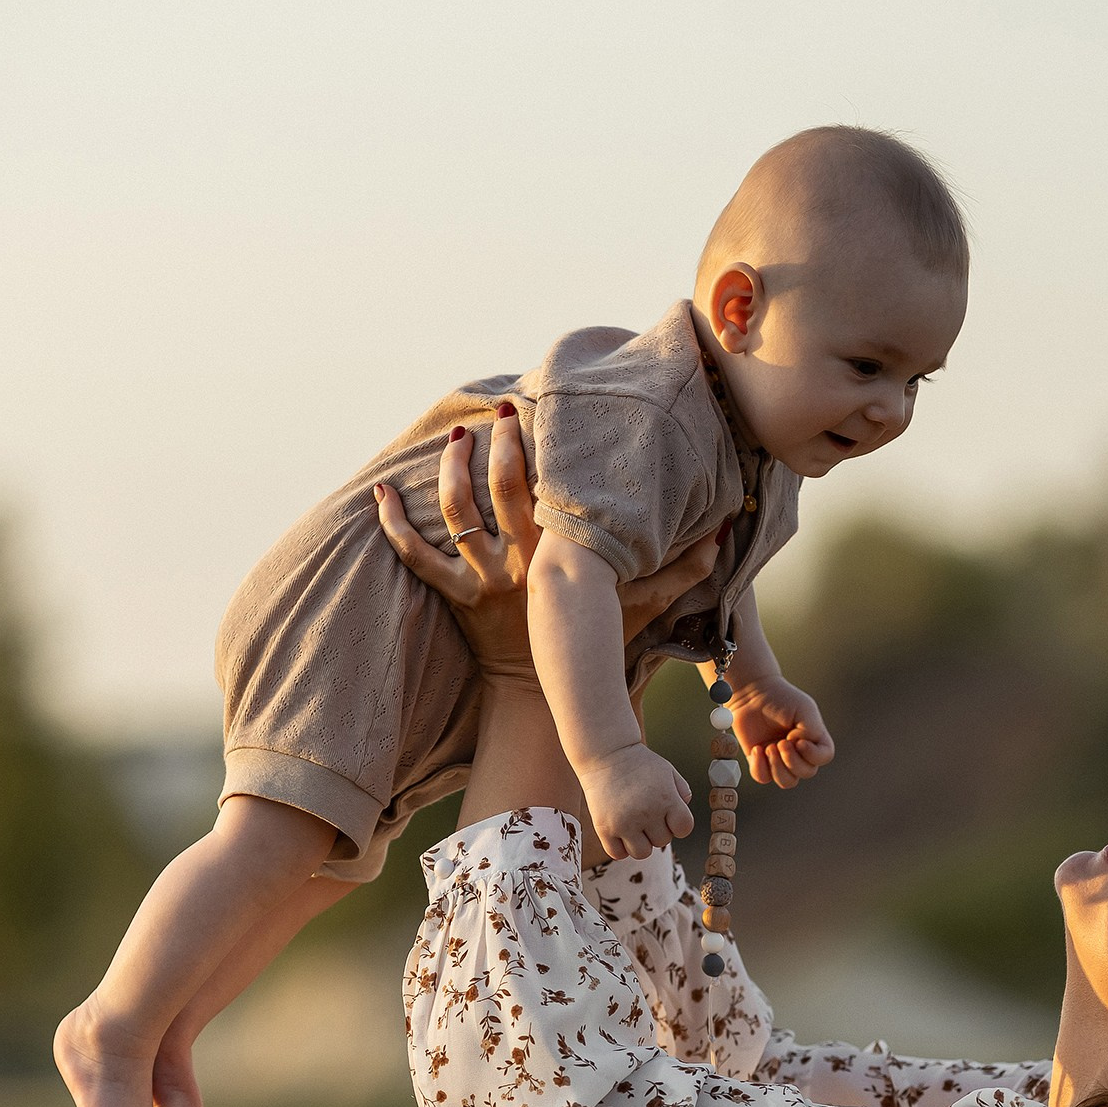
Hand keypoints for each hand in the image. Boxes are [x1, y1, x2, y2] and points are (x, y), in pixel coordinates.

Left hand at [375, 405, 721, 681]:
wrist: (545, 695)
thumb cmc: (599, 642)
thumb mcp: (645, 604)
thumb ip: (685, 565)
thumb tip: (725, 527)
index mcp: (561, 554)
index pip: (547, 488)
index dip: (538, 446)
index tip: (538, 411)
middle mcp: (520, 560)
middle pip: (499, 487)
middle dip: (497, 443)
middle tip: (499, 413)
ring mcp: (483, 578)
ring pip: (456, 512)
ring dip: (451, 468)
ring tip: (457, 437)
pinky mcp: (455, 597)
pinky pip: (415, 556)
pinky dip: (393, 524)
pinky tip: (382, 494)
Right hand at [581, 743, 694, 858]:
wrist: (606, 754)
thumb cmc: (639, 762)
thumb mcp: (668, 771)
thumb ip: (682, 792)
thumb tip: (683, 816)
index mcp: (666, 799)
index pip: (684, 829)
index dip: (678, 824)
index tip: (669, 815)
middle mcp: (646, 813)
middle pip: (662, 841)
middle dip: (658, 830)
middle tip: (647, 813)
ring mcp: (624, 823)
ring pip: (642, 853)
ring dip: (641, 842)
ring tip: (634, 825)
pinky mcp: (604, 829)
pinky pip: (618, 854)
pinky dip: (621, 847)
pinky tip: (620, 831)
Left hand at [730, 673, 834, 788]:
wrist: (752, 694)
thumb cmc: (780, 698)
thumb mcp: (803, 709)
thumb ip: (811, 730)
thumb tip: (801, 748)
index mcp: (814, 738)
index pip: (824, 757)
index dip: (813, 755)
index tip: (798, 741)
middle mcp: (800, 752)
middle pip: (806, 773)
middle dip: (792, 761)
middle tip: (780, 742)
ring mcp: (780, 759)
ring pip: (787, 782)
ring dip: (778, 767)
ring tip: (768, 747)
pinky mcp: (760, 762)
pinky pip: (763, 778)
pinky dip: (759, 767)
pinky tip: (756, 749)